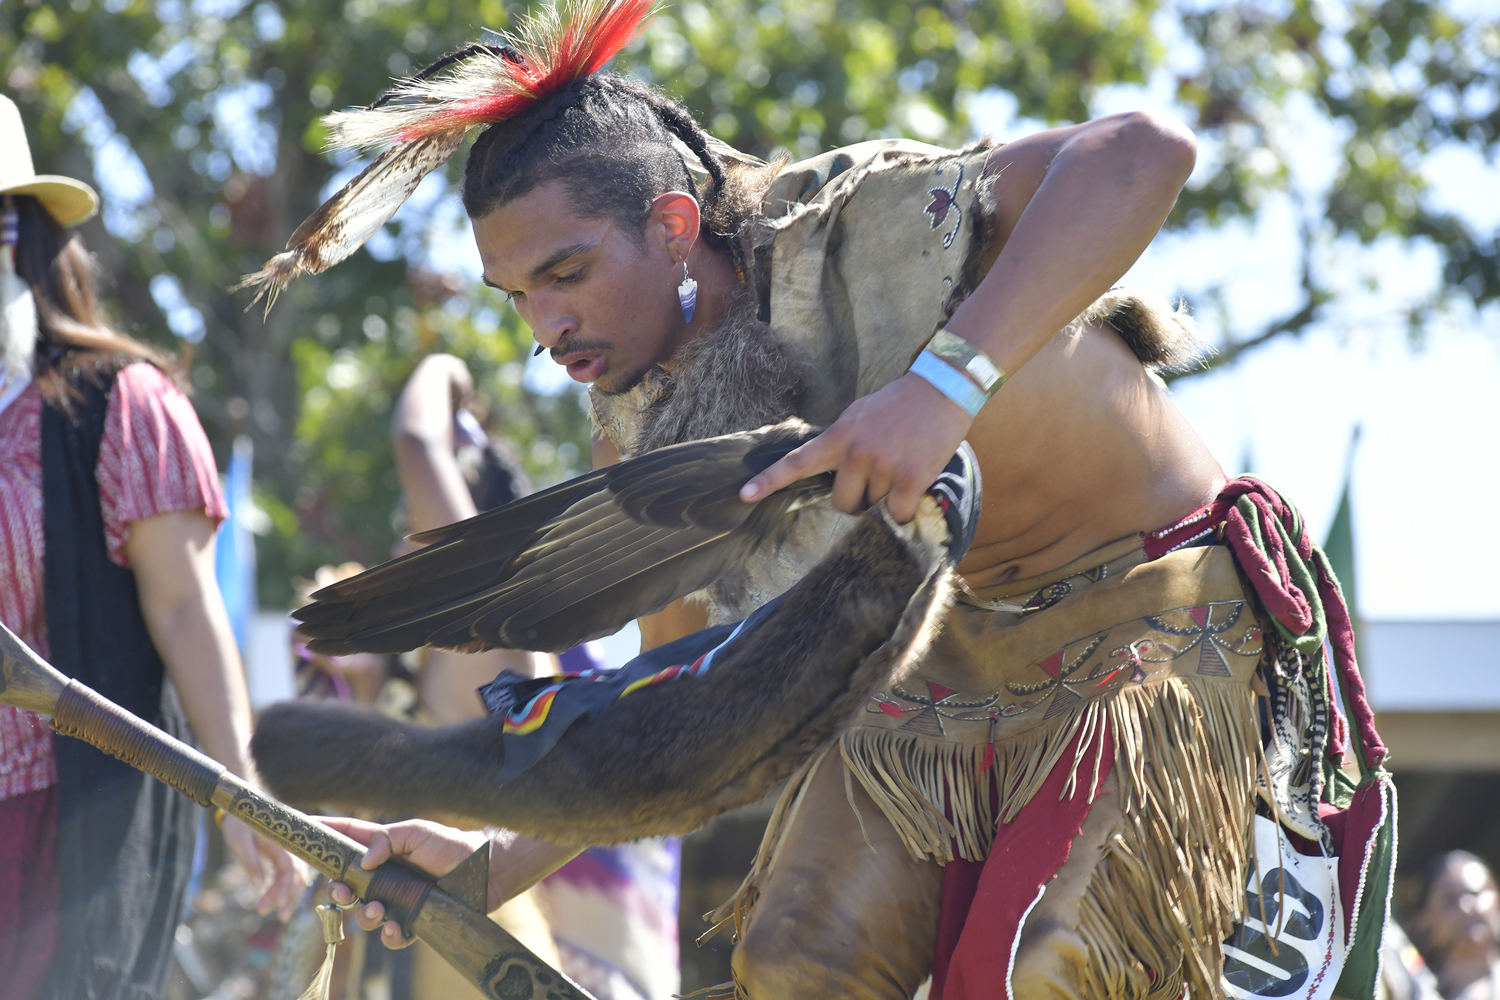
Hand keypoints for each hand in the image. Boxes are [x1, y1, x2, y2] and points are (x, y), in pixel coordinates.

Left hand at [220, 815, 310, 920]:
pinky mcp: (285, 852)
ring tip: (283, 915)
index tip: (265, 907)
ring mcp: (291, 848)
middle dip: (288, 897)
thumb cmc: (239, 821)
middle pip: (297, 875)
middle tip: (279, 917)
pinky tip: (283, 900)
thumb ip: (250, 862)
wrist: (242, 803)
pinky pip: (291, 872)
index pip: (288, 870)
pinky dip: (289, 887)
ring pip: (297, 875)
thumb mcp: (239, 840)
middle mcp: (292, 845)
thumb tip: (258, 886)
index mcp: (283, 840)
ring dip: (291, 895)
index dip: (281, 890)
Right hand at [317, 816, 489, 949]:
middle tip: (341, 892)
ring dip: (364, 914)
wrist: (485, 869)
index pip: (348, 840)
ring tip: (376, 908)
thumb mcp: (416, 832)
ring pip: (364, 915)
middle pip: (347, 887)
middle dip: (337, 892)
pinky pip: (391, 935)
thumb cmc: (452, 845)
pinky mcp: (413, 922)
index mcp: (383, 850)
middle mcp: (386, 877)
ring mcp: (398, 900)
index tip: (302, 830)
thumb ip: (387, 840)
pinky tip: (394, 926)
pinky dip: (388, 934)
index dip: (325, 835)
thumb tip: (363, 861)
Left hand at [740, 372, 973, 521]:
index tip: (745, 494)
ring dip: (886, 500)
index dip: (769, 480)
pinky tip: (913, 489)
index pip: (797, 461)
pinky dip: (904, 512)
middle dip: (857, 501)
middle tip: (875, 482)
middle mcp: (855, 452)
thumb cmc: (899, 405)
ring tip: (901, 469)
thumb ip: (841, 442)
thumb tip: (831, 471)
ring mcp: (881, 465)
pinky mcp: (909, 477)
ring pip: (873, 509)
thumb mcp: (859, 416)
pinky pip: (897, 514)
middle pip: (841, 503)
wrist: (941, 390)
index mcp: (838, 435)